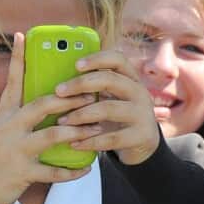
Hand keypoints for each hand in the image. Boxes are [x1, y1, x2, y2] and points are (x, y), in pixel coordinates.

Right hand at [0, 33, 101, 203]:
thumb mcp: (0, 130)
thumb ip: (19, 115)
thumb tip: (46, 100)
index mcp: (5, 115)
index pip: (12, 82)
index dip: (17, 59)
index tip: (23, 35)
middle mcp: (9, 129)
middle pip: (41, 105)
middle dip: (69, 99)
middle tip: (91, 95)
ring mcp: (16, 150)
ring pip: (52, 135)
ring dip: (77, 131)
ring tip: (96, 129)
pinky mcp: (22, 173)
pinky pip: (53, 172)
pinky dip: (72, 171)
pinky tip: (87, 167)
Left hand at [55, 49, 161, 165]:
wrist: (144, 143)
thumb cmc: (118, 116)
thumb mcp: (112, 98)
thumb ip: (95, 88)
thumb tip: (61, 82)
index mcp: (131, 78)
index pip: (117, 59)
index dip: (97, 59)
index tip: (76, 65)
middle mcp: (139, 92)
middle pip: (110, 80)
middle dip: (81, 84)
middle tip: (59, 91)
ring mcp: (142, 114)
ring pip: (108, 109)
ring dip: (81, 114)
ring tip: (62, 120)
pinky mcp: (140, 136)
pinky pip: (111, 138)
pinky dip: (90, 141)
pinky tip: (75, 144)